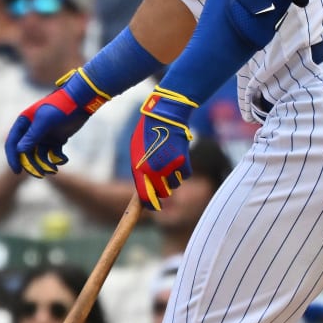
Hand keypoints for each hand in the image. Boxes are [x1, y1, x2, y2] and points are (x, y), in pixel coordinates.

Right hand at [6, 68, 109, 176]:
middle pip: (26, 153)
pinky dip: (57, 159)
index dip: (13, 158)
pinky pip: (53, 154)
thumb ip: (32, 135)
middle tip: (40, 175)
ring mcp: (44, 136)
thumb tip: (19, 150)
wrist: (80, 101)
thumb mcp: (45, 121)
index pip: (12, 143)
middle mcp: (32, 131)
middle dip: (32, 165)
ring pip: (40, 156)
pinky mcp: (56, 139)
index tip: (18, 171)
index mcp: (24, 123)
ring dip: (45, 165)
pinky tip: (64, 159)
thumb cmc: (61, 107)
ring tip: (54, 170)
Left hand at [129, 87, 195, 209]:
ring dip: (172, 179)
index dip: (151, 205)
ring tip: (168, 163)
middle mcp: (155, 172)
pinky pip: (185, 174)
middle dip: (163, 191)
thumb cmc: (147, 132)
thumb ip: (140, 170)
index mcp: (140, 170)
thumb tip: (144, 188)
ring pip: (175, 185)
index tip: (154, 207)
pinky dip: (182, 170)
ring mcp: (170, 168)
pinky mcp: (183, 161)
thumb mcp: (136, 151)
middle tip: (162, 184)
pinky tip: (178, 159)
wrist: (165, 116)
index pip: (145, 198)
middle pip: (163, 194)